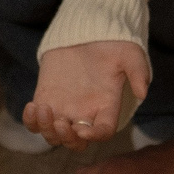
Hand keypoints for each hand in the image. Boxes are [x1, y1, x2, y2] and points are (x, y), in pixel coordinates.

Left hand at [26, 41, 147, 148]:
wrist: (87, 30)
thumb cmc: (112, 44)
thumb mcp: (130, 54)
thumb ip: (138, 72)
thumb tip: (142, 92)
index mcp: (106, 108)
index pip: (103, 133)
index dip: (94, 136)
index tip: (82, 129)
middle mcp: (85, 113)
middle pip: (76, 143)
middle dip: (67, 139)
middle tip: (60, 123)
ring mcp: (64, 108)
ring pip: (53, 136)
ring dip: (46, 130)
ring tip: (42, 109)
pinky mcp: (46, 99)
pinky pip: (35, 121)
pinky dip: (31, 121)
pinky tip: (32, 107)